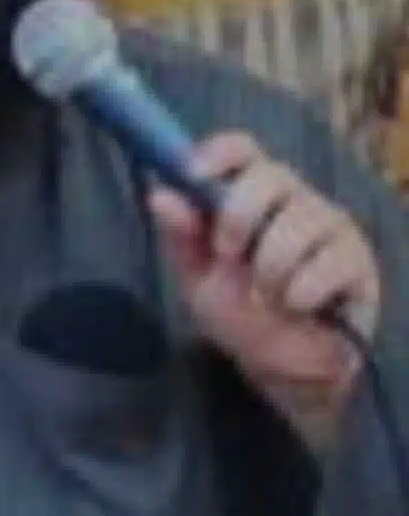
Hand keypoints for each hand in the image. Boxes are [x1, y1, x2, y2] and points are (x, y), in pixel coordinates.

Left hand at [149, 132, 379, 448]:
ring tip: (264, 294)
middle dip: (239, 217)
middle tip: (228, 255)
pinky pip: (326, 264)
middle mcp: (294, 199)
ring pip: (298, 223)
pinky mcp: (357, 261)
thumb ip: (180, 236)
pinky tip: (296, 306)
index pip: (242, 149)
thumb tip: (159, 194)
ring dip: (268, 269)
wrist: (278, 365)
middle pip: (271, 176)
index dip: (218, 153)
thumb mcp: (196, 275)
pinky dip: (298, 293)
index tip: (193, 174)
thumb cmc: (237, 308)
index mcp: (251, 194)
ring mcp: (330, 226)